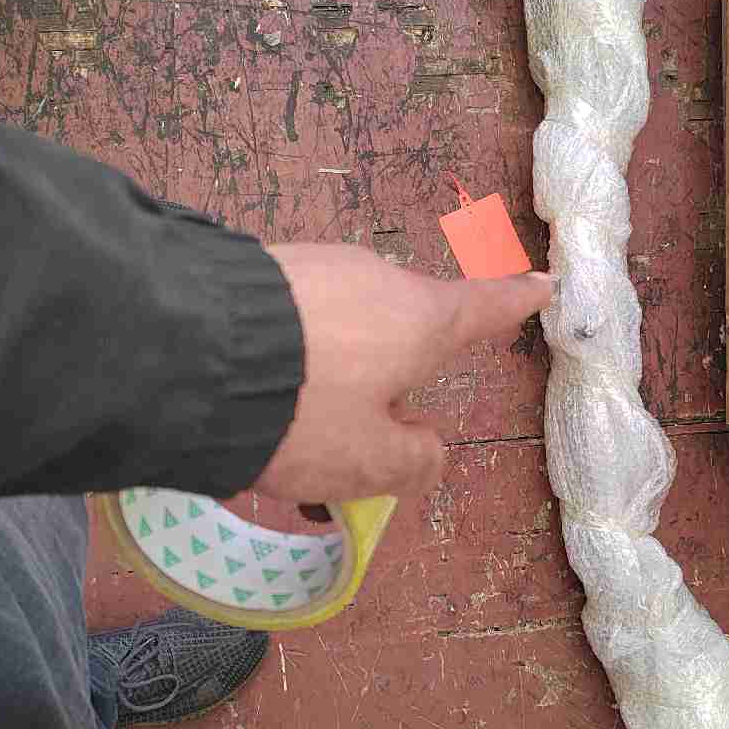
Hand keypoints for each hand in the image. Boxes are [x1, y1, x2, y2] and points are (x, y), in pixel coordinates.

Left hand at [257, 244, 553, 503]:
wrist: (184, 352)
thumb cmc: (302, 412)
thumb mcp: (369, 463)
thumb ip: (414, 461)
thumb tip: (424, 447)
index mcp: (421, 320)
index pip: (485, 310)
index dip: (516, 304)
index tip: (544, 283)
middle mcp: (378, 279)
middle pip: (401, 331)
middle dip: (384, 380)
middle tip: (342, 443)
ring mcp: (318, 264)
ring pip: (341, 329)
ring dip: (327, 376)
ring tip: (279, 435)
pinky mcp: (263, 264)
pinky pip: (295, 317)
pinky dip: (288, 356)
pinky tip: (248, 394)